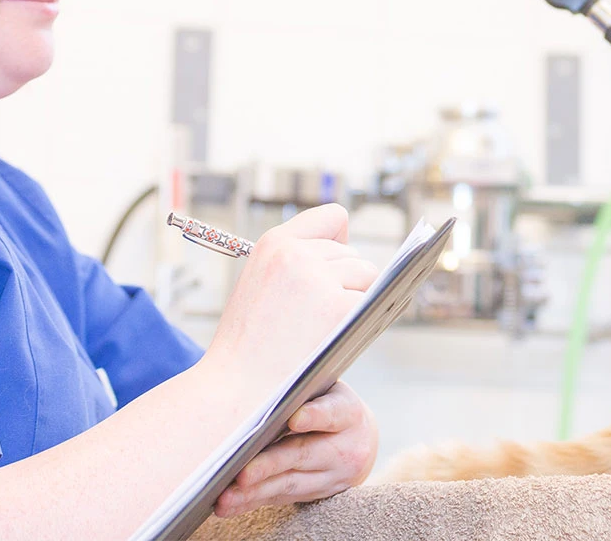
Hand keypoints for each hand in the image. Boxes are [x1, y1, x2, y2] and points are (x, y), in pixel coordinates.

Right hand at [203, 204, 377, 403]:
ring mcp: (319, 279)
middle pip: (354, 253)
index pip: (332, 217)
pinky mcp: (339, 308)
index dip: (338, 242)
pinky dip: (363, 322)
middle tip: (317, 319)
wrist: (237, 393)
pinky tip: (336, 339)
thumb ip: (299, 264)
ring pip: (368, 275)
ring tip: (323, 330)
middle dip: (346, 282)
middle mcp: (296, 254)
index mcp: (274, 243)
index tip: (332, 268)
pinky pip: (373, 303)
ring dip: (356, 301)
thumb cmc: (251, 347)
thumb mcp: (262, 285)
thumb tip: (352, 259)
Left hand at [214, 383, 377, 515]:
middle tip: (243, 473)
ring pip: (289, 484)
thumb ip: (301, 390)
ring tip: (226, 496)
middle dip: (270, 465)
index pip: (332, 413)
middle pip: (303, 454)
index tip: (294, 419)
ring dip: (255, 491)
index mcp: (348, 413)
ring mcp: (332, 476)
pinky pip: (280, 499)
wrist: (361, 440)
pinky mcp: (315, 495)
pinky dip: (251, 502)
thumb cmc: (330, 405)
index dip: (314, 416)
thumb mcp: (327, 390)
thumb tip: (256, 383)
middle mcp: (346, 448)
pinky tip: (228, 504)